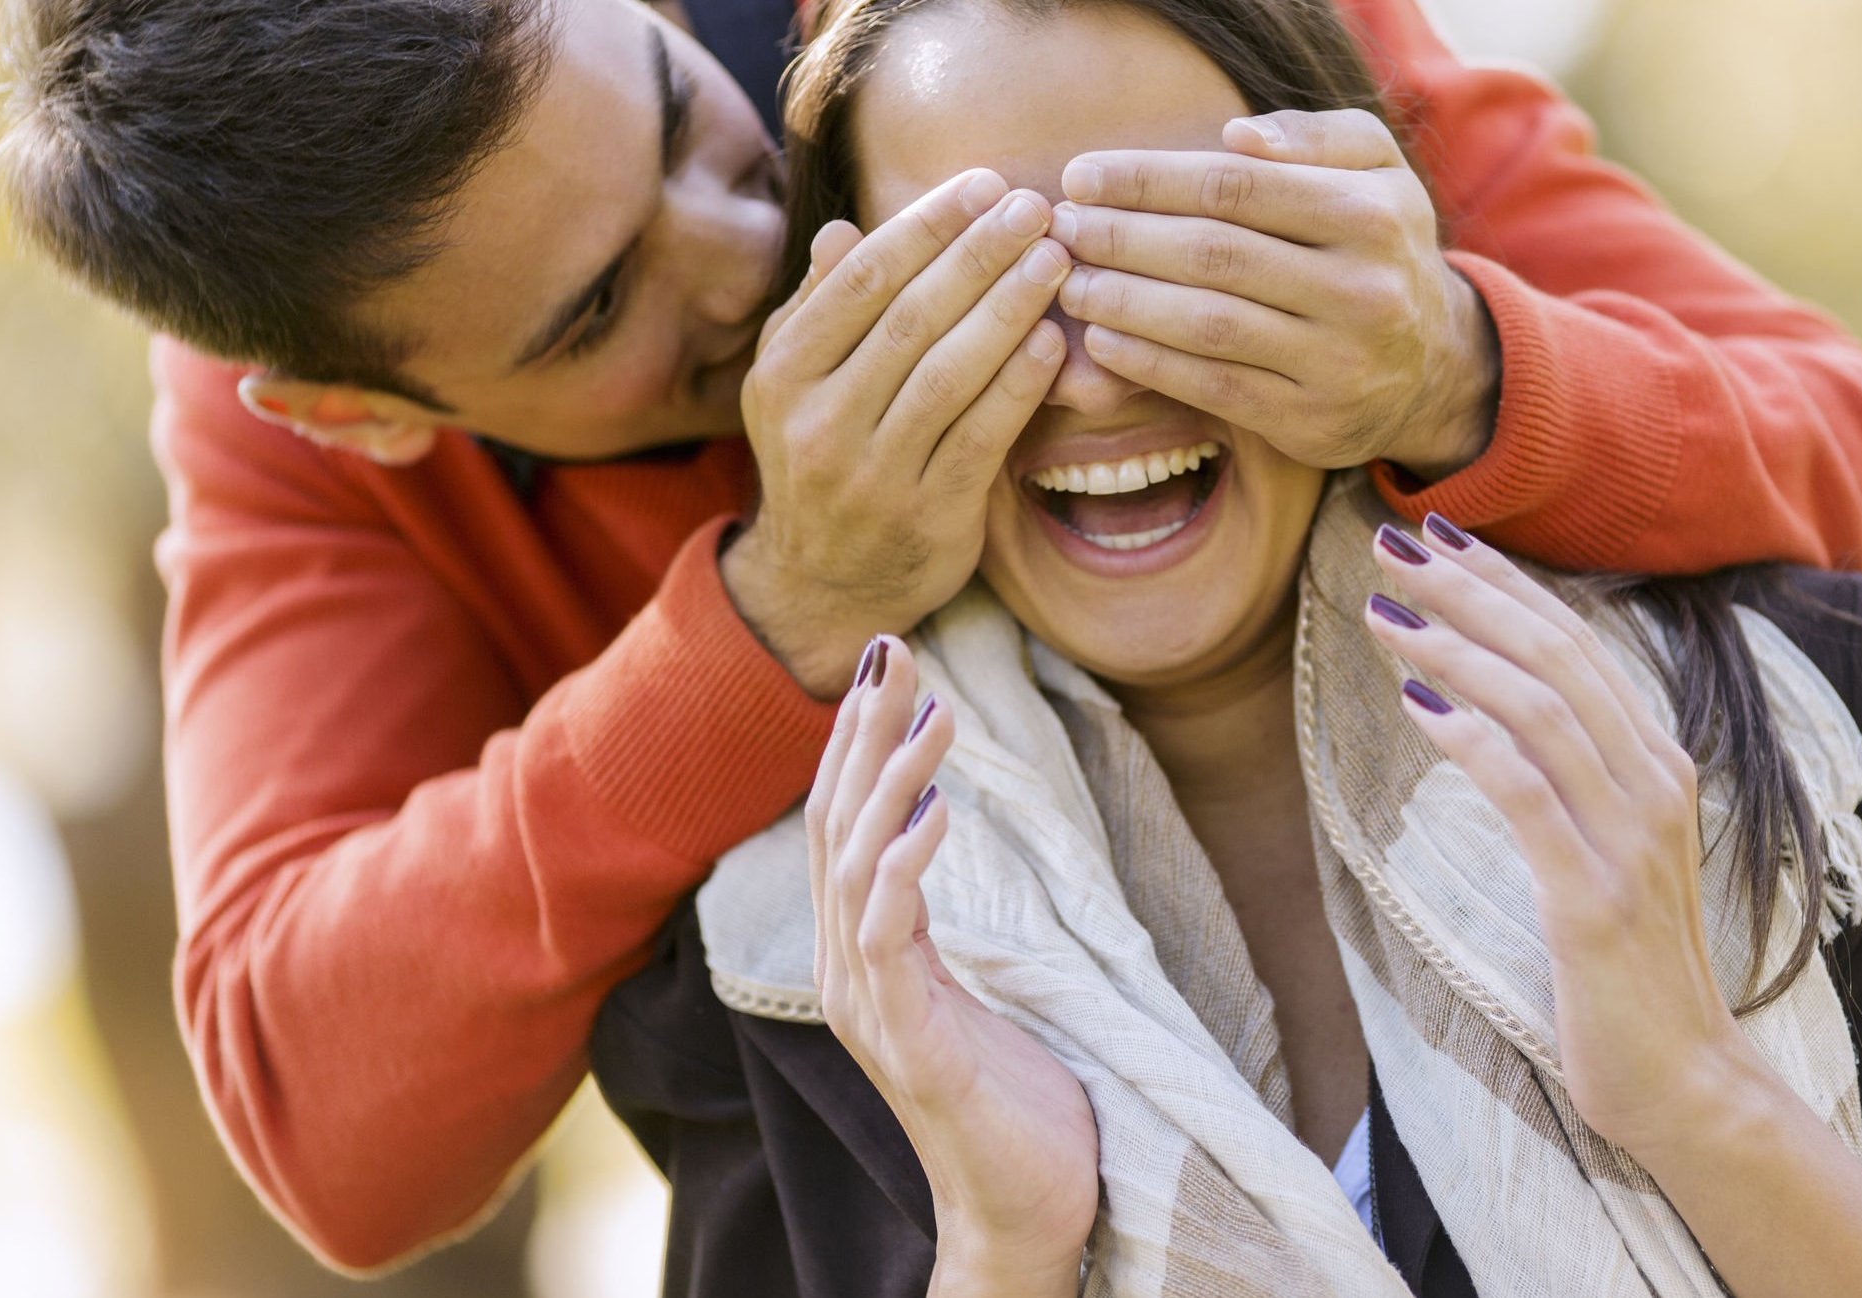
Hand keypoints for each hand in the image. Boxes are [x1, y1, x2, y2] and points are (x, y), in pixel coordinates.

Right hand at [726, 171, 1073, 696]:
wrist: (821, 588)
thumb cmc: (819, 463)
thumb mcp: (793, 387)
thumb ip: (817, 310)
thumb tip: (841, 231)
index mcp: (782, 375)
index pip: (862, 281)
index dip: (927, 226)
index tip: (983, 185)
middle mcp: (818, 423)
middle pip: (910, 318)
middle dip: (979, 253)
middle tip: (1035, 205)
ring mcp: (872, 475)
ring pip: (948, 374)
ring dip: (1008, 308)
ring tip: (1056, 259)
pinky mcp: (928, 517)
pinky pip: (981, 438)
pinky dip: (1019, 386)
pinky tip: (1054, 343)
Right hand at [809, 639, 1098, 1293]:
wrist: (1027, 1213)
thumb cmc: (1012, 1101)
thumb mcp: (969, 989)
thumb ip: (937, 922)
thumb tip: (933, 827)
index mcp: (865, 953)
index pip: (842, 824)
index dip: (855, 742)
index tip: (884, 662)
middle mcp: (850, 972)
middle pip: (835, 825)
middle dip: (862, 733)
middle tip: (894, 648)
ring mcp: (871, 1008)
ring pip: (854, 866)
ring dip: (892, 781)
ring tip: (935, 714)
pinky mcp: (908, 1042)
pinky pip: (890, 937)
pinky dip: (905, 865)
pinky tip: (940, 810)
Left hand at [1050, 108, 1498, 477]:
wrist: (1434, 367)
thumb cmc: (1378, 247)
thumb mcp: (1376, 170)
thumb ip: (1314, 136)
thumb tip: (1235, 135)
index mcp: (1370, 213)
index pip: (1236, 186)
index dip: (1149, 179)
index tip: (1081, 174)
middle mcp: (1361, 288)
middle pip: (1215, 253)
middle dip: (1123, 237)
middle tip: (1060, 226)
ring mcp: (1337, 361)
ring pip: (1209, 324)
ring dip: (1124, 301)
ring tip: (1069, 281)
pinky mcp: (1310, 420)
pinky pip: (1214, 387)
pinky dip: (1149, 363)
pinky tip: (1101, 339)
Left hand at [1362, 516, 1767, 1157]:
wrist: (1685, 1081)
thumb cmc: (1628, 968)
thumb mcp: (1606, 851)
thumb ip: (1569, 778)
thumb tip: (1490, 708)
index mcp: (1658, 765)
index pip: (1577, 642)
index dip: (1507, 582)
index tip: (1440, 534)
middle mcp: (1654, 785)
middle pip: (1557, 655)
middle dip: (1472, 592)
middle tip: (1392, 544)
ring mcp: (1629, 841)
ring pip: (1542, 710)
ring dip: (1458, 651)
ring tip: (1385, 613)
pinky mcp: (1594, 900)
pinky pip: (1530, 796)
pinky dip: (1474, 741)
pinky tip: (1417, 706)